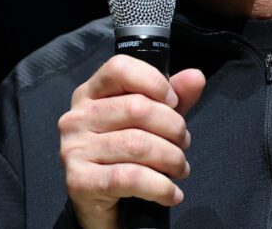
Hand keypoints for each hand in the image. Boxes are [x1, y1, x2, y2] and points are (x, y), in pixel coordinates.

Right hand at [58, 54, 205, 228]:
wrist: (100, 204)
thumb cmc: (125, 155)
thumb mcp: (152, 120)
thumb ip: (174, 96)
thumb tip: (196, 77)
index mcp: (91, 93)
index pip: (120, 68)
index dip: (154, 82)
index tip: (174, 102)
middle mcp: (77, 117)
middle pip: (137, 108)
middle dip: (173, 127)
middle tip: (183, 143)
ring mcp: (75, 149)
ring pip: (137, 144)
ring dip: (171, 158)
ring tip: (179, 167)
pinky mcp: (79, 181)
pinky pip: (130, 178)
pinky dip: (161, 187)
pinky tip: (171, 193)